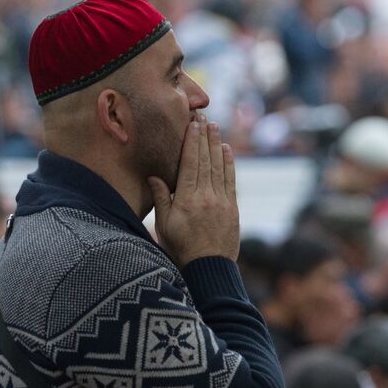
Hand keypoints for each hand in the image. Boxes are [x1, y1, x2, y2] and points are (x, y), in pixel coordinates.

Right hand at [149, 117, 239, 267]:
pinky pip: (231, 180)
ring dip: (216, 145)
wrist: (209, 270)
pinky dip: (229, 164)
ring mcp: (222, 201)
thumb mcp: (164, 226)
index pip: (190, 163)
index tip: (192, 124)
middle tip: (204, 117)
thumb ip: (161, 199)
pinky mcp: (232, 209)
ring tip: (215, 127)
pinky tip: (226, 150)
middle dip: (204, 137)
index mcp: (186, 199)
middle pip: (205, 160)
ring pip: (219, 167)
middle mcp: (206, 196)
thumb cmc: (181, 250)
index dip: (191, 142)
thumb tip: (155, 176)